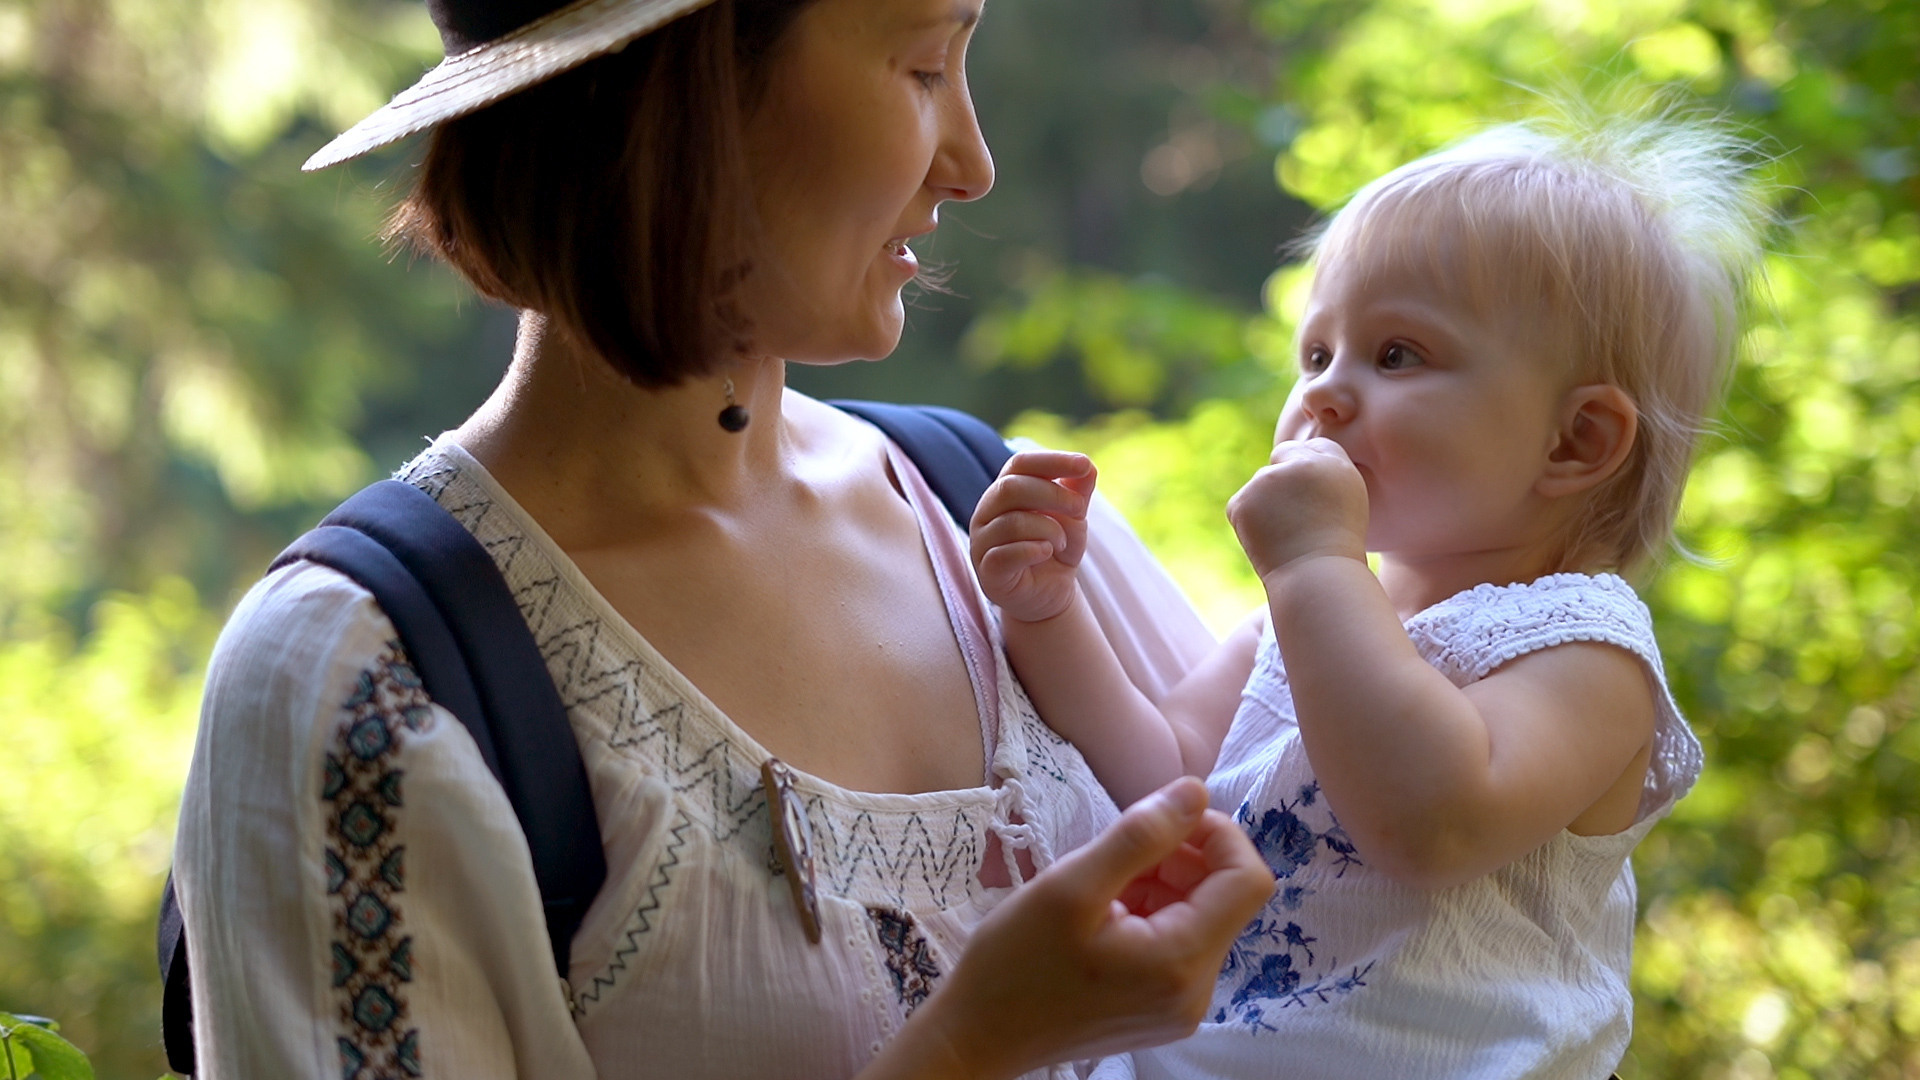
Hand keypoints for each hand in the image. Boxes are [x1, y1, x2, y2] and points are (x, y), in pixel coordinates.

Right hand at [902, 778, 1274, 1078]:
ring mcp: (1180, 1005)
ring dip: (1164, 882)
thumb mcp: (1072, 885)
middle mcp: (1195, 992)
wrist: (979, 1035)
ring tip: (1103, 883)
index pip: (1248, 880)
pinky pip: (1180, 942)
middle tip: (1118, 851)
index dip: (1217, 834)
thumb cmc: (1015, 963)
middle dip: (1183, 857)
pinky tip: (1104, 911)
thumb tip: (1196, 791)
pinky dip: (1152, 911)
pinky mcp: (1162, 1009)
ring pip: (1201, 916)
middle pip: (1226, 897)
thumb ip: (1141, 835)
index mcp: (1181, 962)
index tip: (1163, 817)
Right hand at [969, 450, 1096, 622]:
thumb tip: (1088, 467)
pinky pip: (1005, 554)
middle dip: (1053, 494)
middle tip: (1080, 509)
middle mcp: (987, 512)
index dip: (1052, 460)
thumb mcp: (1073, 520)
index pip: (1020, 463)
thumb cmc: (1056, 552)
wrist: (1048, 597)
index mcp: (1005, 491)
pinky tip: (1048, 553)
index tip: (1084, 464)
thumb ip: (1078, 493)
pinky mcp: (987, 572)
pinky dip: (1034, 550)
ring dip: (1049, 529)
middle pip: (1011, 488)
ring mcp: (982, 542)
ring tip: (1063, 543)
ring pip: (1011, 522)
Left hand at [1226, 437, 1369, 581]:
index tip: (1312, 498)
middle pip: (1279, 462)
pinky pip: (1243, 503)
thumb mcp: (1348, 495)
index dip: (1305, 472)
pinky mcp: (1242, 501)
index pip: (1305, 448)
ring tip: (1287, 531)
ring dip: (1267, 501)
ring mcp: (1265, 481)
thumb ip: (1325, 465)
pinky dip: (1250, 518)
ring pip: (1260, 484)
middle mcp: (1296, 463)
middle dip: (1283, 483)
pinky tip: (1269, 537)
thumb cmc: (1338, 542)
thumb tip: (1293, 453)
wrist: (1316, 574)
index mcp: (1330, 460)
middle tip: (1300, 518)